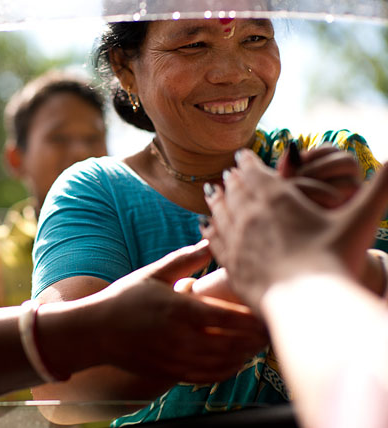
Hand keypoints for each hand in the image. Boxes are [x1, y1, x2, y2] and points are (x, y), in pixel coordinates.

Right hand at [90, 240, 267, 383]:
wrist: (95, 331)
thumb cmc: (123, 298)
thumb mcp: (153, 274)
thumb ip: (184, 260)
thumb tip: (209, 241)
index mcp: (178, 309)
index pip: (226, 317)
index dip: (252, 319)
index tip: (267, 312)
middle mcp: (180, 337)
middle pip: (231, 343)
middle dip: (255, 339)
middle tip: (270, 328)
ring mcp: (175, 358)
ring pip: (222, 363)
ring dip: (245, 355)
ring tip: (258, 345)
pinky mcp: (170, 372)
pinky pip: (207, 376)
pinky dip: (227, 371)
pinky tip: (236, 362)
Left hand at [202, 149, 387, 309]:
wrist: (308, 303)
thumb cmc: (336, 260)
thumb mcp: (360, 219)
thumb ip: (380, 189)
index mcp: (277, 198)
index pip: (256, 173)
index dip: (248, 163)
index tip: (241, 156)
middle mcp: (250, 214)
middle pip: (235, 190)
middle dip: (232, 179)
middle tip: (227, 172)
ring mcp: (236, 239)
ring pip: (220, 212)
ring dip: (216, 199)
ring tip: (212, 191)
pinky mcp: (229, 264)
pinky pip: (213, 240)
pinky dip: (208, 228)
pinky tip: (204, 226)